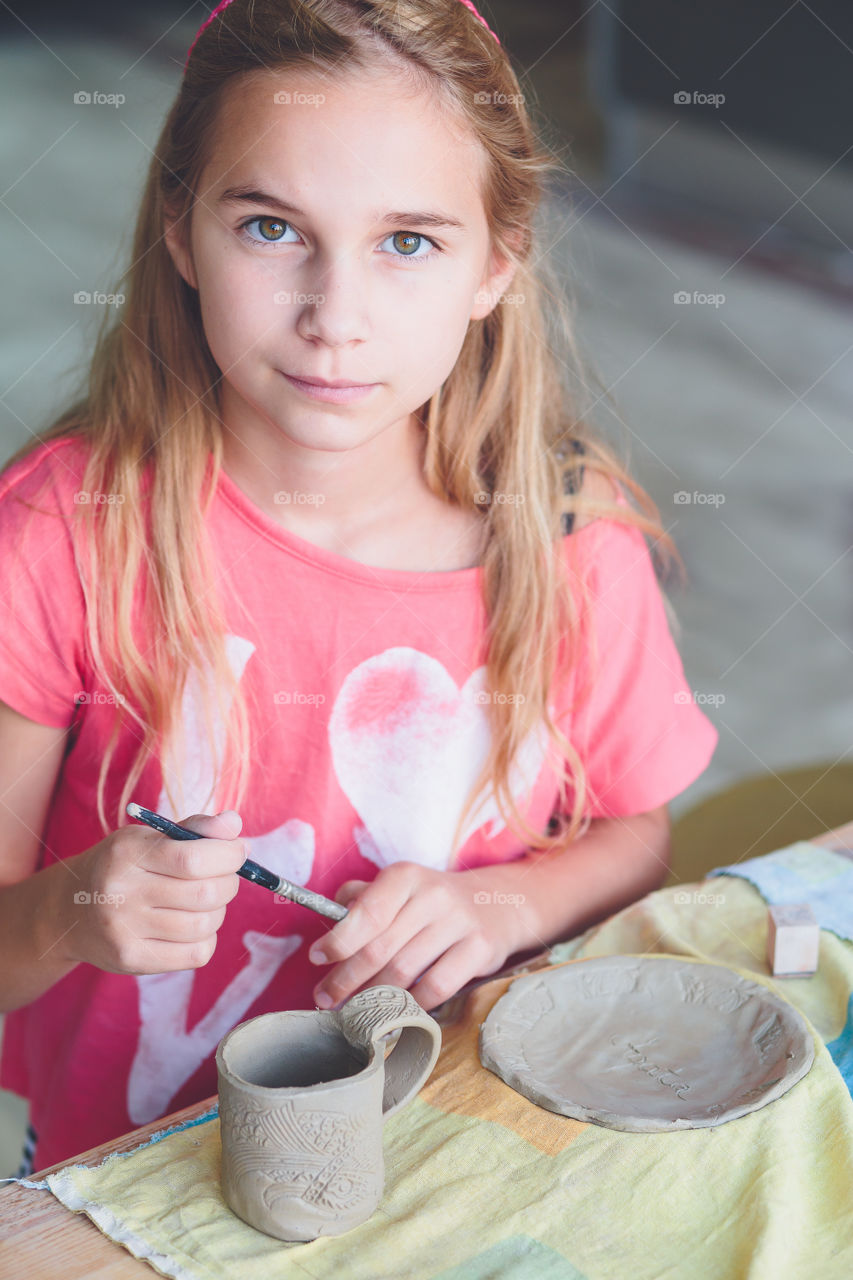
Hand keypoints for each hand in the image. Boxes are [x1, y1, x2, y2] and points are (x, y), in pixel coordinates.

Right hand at [62, 811, 245, 974]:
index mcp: (127, 854)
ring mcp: (123, 931)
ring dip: (218, 912)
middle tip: (224, 877)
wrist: (70, 909)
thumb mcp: (149, 837)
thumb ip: (194, 829)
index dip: (228, 855)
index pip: (193, 859)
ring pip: (203, 926)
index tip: (238, 851)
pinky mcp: (131, 959)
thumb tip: (235, 823)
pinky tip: (192, 927)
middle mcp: (121, 893)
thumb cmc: (123, 866)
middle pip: (203, 895)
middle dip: (228, 883)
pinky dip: (206, 938)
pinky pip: (195, 954)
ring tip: (205, 902)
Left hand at [308, 861, 531, 1011]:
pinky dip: (411, 1004)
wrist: (497, 903)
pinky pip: (436, 988)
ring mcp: (459, 923)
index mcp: (406, 877)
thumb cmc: (432, 900)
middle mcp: (433, 895)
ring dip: (373, 997)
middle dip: (345, 979)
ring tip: (354, 1010)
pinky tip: (396, 1011)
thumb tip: (332, 920)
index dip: (338, 940)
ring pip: (404, 972)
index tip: (316, 959)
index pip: (366, 912)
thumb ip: (363, 898)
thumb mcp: (400, 886)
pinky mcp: (480, 949)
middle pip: (380, 949)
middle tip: (325, 998)